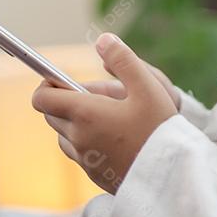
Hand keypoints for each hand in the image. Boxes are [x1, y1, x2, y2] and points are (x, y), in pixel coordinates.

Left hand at [31, 33, 178, 194]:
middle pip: (51, 115)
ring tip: (108, 117)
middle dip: (65, 101)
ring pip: (63, 136)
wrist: (174, 176)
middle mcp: (79, 138)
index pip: (42, 98)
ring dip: (74, 123)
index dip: (47, 84)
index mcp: (85, 113)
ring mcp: (85, 159)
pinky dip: (85, 142)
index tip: (62, 78)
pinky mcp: (94, 175)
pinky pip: (78, 154)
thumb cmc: (161, 129)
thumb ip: (122, 59)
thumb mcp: (147, 86)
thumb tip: (102, 40)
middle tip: (97, 96)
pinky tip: (114, 138)